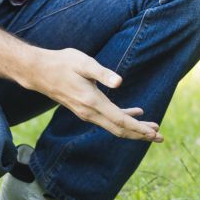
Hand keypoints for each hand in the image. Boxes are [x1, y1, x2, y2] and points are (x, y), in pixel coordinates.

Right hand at [22, 48, 162, 141]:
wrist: (38, 72)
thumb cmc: (62, 63)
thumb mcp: (83, 62)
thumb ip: (102, 73)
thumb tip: (119, 82)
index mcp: (92, 102)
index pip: (120, 120)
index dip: (138, 128)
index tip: (154, 133)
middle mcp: (89, 112)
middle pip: (119, 129)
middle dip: (140, 134)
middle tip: (160, 137)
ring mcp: (86, 113)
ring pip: (114, 126)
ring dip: (134, 128)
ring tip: (153, 129)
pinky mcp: (85, 110)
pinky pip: (108, 119)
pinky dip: (123, 118)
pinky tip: (136, 112)